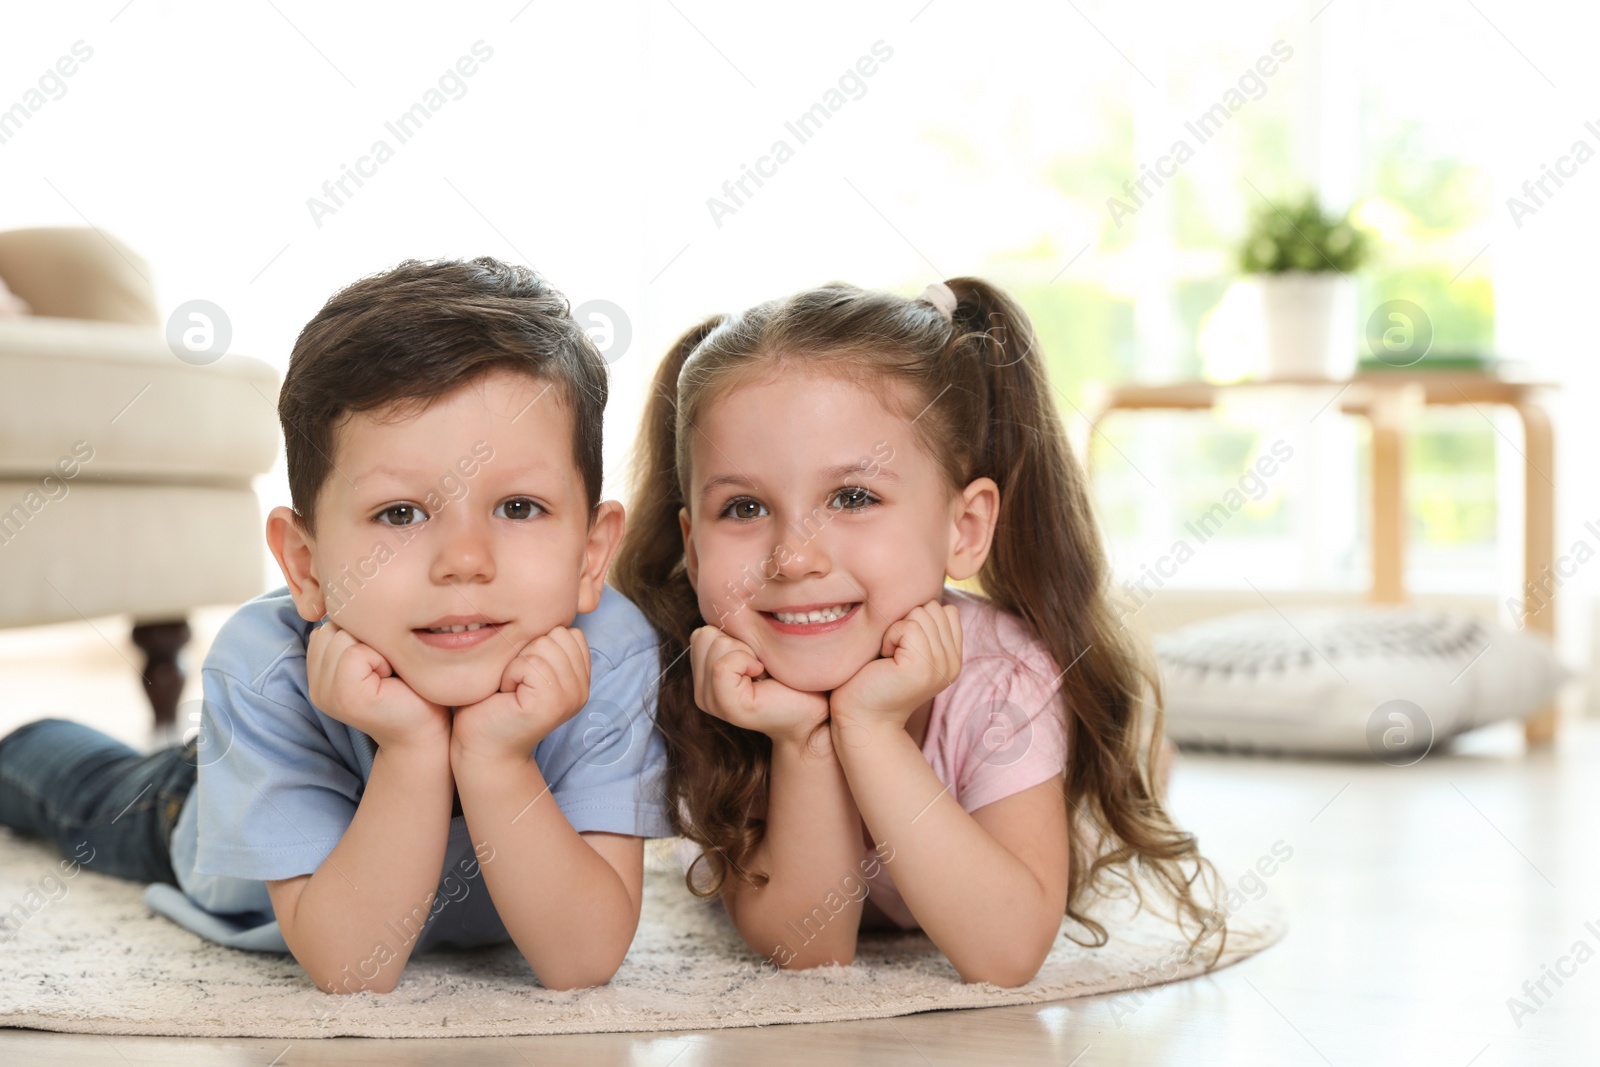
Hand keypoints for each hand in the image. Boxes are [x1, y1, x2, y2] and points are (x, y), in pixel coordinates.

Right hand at [305, 619, 449, 750]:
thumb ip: (357, 630)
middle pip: (335, 626)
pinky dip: (379, 659)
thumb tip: (350, 591)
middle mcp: (315, 681)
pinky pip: (354, 653)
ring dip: (376, 648)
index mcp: (320, 667)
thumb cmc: (411, 686)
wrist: (428, 729)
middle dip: (369, 638)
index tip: (383, 660)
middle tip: (388, 668)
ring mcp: (324, 692)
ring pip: (343, 636)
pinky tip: (389, 679)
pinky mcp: (342, 697)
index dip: (364, 632)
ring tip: (389, 673)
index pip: (331, 621)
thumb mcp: (380, 650)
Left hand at [451, 626, 590, 764]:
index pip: (568, 631)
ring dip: (516, 664)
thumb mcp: (527, 666)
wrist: (482, 746)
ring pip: (544, 645)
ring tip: (511, 688)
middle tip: (516, 683)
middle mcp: (582, 688)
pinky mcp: (552, 703)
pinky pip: (530, 662)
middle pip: (557, 634)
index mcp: (580, 678)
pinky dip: (510, 674)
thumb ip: (544, 644)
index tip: (523, 675)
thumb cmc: (494, 703)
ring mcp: (571, 697)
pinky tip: (507, 695)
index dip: (537, 645)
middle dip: (527, 652)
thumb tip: (543, 605)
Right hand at [689, 626, 829, 748]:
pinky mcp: (725, 705)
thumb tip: (725, 599)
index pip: (702, 631)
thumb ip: (733, 631)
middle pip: (705, 635)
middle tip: (761, 664)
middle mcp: (701, 689)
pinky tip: (763, 675)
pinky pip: (722, 665)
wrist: (815, 709)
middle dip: (738, 640)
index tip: (757, 654)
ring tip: (763, 670)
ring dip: (745, 651)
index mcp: (705, 673)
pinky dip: (747, 662)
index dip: (735, 634)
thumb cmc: (792, 675)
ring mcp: (709, 700)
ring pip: (715, 645)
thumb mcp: (756, 645)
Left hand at [829, 600, 962, 729]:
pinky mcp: (923, 667)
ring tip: (888, 656)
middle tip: (891, 652)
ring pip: (921, 613)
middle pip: (933, 607)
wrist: (861, 718)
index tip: (901, 645)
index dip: (917, 618)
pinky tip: (884, 659)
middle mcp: (953, 663)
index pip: (946, 610)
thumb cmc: (873, 679)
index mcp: (953, 658)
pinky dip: (889, 637)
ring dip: (895, 629)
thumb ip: (923, 627)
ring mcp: (941, 666)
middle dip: (905, 622)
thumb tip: (918, 589)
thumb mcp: (906, 648)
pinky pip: (909, 626)